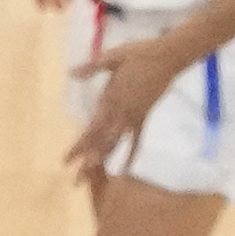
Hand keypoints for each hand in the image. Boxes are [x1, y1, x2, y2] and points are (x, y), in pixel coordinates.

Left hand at [64, 30, 189, 180]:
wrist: (168, 56)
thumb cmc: (139, 54)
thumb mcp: (112, 57)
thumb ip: (92, 67)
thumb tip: (71, 73)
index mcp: (110, 100)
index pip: (91, 130)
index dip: (78, 147)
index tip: (66, 161)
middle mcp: (121, 112)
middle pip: (101, 143)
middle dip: (87, 162)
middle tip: (76, 182)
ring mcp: (134, 116)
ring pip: (115, 143)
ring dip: (103, 160)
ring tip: (91, 177)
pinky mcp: (145, 115)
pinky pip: (137, 138)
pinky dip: (132, 153)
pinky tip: (125, 168)